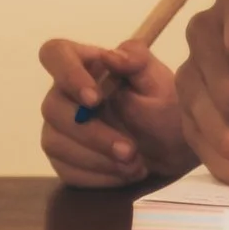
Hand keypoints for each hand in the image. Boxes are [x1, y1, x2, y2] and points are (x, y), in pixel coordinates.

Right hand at [38, 37, 190, 187]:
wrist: (175, 147)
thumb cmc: (166, 105)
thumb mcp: (160, 80)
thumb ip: (138, 61)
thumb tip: (111, 56)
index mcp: (87, 64)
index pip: (55, 53)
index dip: (66, 74)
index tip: (95, 98)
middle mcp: (65, 94)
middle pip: (53, 107)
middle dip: (92, 133)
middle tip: (129, 150)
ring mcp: (60, 127)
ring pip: (55, 142)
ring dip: (97, 158)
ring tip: (136, 165)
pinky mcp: (64, 158)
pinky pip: (66, 170)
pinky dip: (98, 176)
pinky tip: (125, 173)